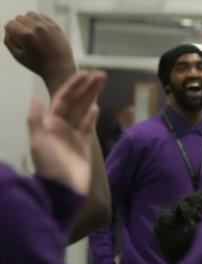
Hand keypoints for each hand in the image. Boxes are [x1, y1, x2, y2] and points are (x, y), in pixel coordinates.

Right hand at [4, 12, 77, 91]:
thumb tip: (6, 26)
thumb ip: (8, 40)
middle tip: (24, 39)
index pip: (10, 24)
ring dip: (28, 21)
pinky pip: (42, 16)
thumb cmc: (36, 64)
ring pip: (30, 14)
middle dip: (18, 27)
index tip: (17, 42)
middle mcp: (37, 28)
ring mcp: (47, 26)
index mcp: (26, 35)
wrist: (59, 68)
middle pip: (19, 18)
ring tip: (30, 32)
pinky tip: (39, 31)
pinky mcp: (55, 26)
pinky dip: (38, 21)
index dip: (10, 33)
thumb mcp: (17, 55)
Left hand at [28, 71, 104, 194]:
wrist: (63, 189)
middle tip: (101, 74)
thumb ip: (36, 120)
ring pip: (84, 110)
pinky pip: (88, 127)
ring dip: (92, 96)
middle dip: (87, 88)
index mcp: (50, 123)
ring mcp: (74, 135)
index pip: (63, 99)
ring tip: (103, 83)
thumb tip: (36, 98)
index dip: (74, 86)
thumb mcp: (38, 142)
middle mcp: (61, 126)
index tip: (85, 74)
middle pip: (76, 102)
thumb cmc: (50, 165)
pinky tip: (96, 106)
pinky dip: (92, 116)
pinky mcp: (84, 145)